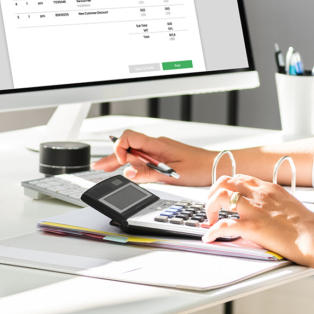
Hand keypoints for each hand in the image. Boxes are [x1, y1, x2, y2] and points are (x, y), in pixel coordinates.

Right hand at [92, 130, 214, 186]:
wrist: (215, 165)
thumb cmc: (198, 168)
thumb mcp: (170, 175)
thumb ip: (147, 174)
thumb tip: (126, 172)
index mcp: (157, 145)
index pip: (129, 137)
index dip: (119, 148)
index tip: (120, 164)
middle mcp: (156, 144)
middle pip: (128, 145)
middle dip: (112, 156)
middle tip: (98, 167)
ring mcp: (159, 149)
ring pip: (134, 151)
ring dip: (120, 159)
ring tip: (106, 168)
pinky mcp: (163, 155)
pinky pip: (143, 156)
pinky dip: (132, 162)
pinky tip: (127, 168)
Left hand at [203, 174, 313, 265]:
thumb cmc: (308, 226)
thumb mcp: (290, 204)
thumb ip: (276, 203)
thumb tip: (268, 210)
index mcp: (269, 188)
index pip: (240, 178)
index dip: (228, 187)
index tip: (223, 196)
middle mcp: (259, 194)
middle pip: (225, 182)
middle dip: (213, 193)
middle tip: (212, 206)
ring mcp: (254, 209)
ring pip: (220, 196)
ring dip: (209, 207)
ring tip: (210, 219)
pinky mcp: (252, 227)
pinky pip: (224, 225)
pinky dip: (212, 231)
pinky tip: (209, 237)